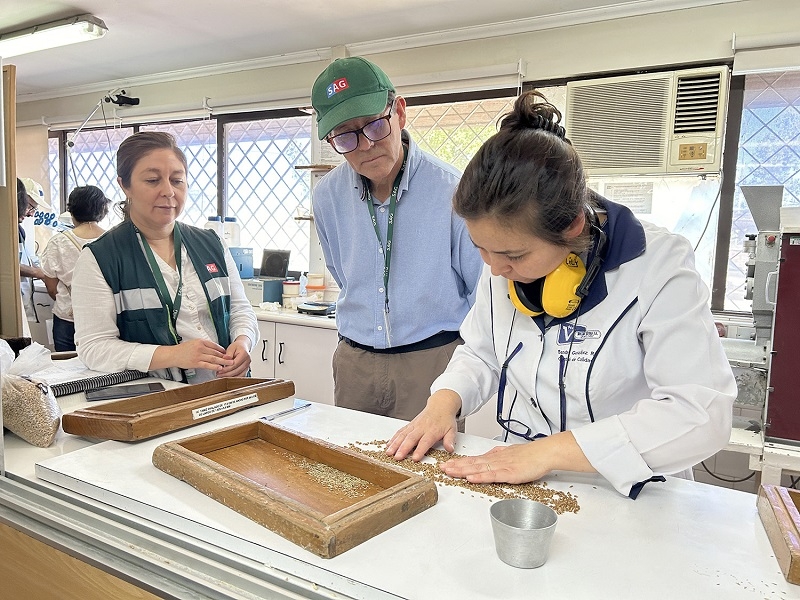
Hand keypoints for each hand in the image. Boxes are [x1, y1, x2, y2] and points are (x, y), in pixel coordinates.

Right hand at [151, 338, 231, 371]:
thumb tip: (214, 349)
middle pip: (215, 352)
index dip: (222, 350)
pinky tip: (220, 368)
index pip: (214, 345)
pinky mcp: (196, 363)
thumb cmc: (182, 349)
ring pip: (213, 358)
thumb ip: (203, 345)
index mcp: (200, 341)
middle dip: (225, 356)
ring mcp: (198, 355)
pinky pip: (207, 365)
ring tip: (230, 363)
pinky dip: (214, 366)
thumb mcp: (194, 343)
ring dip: (223, 361)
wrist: (173, 355)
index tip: (227, 353)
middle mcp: (200, 347)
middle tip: (232, 358)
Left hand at [216, 336, 251, 377]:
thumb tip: (225, 358)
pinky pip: (241, 376)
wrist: (243, 347)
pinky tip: (227, 377)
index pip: (235, 364)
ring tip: (222, 376)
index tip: (220, 370)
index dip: (227, 368)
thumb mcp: (231, 347)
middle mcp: (247, 361)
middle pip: (237, 370)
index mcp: (244, 354)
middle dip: (227, 374)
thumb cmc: (237, 347)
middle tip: (219, 374)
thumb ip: (228, 353)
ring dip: (230, 377)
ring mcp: (248, 366)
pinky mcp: (246, 369)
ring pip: (239, 375)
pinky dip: (234, 377)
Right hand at [385, 389, 461, 461]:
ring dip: (395, 444)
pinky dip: (393, 438)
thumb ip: (450, 440)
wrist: (440, 405)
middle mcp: (422, 428)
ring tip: (389, 452)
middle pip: (411, 439)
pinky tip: (388, 444)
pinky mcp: (410, 425)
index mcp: (432, 431)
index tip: (415, 458)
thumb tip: (450, 449)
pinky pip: (400, 431)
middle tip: (397, 457)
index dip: (420, 450)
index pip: (425, 442)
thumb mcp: (452, 429)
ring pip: (403, 435)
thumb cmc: (445, 419)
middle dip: (403, 448)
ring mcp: (414, 426)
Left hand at [438, 431, 594, 483]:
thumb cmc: (530, 455)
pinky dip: (480, 476)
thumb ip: (498, 456)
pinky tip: (471, 478)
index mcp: (495, 457)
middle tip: (441, 469)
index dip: (459, 463)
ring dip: (463, 471)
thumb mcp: (510, 454)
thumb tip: (488, 459)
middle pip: (472, 463)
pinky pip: (492, 475)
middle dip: (455, 467)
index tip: (447, 465)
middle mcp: (495, 460)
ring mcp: (501, 466)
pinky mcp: (510, 473)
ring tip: (450, 472)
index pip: (474, 460)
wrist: (544, 452)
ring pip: (479, 468)